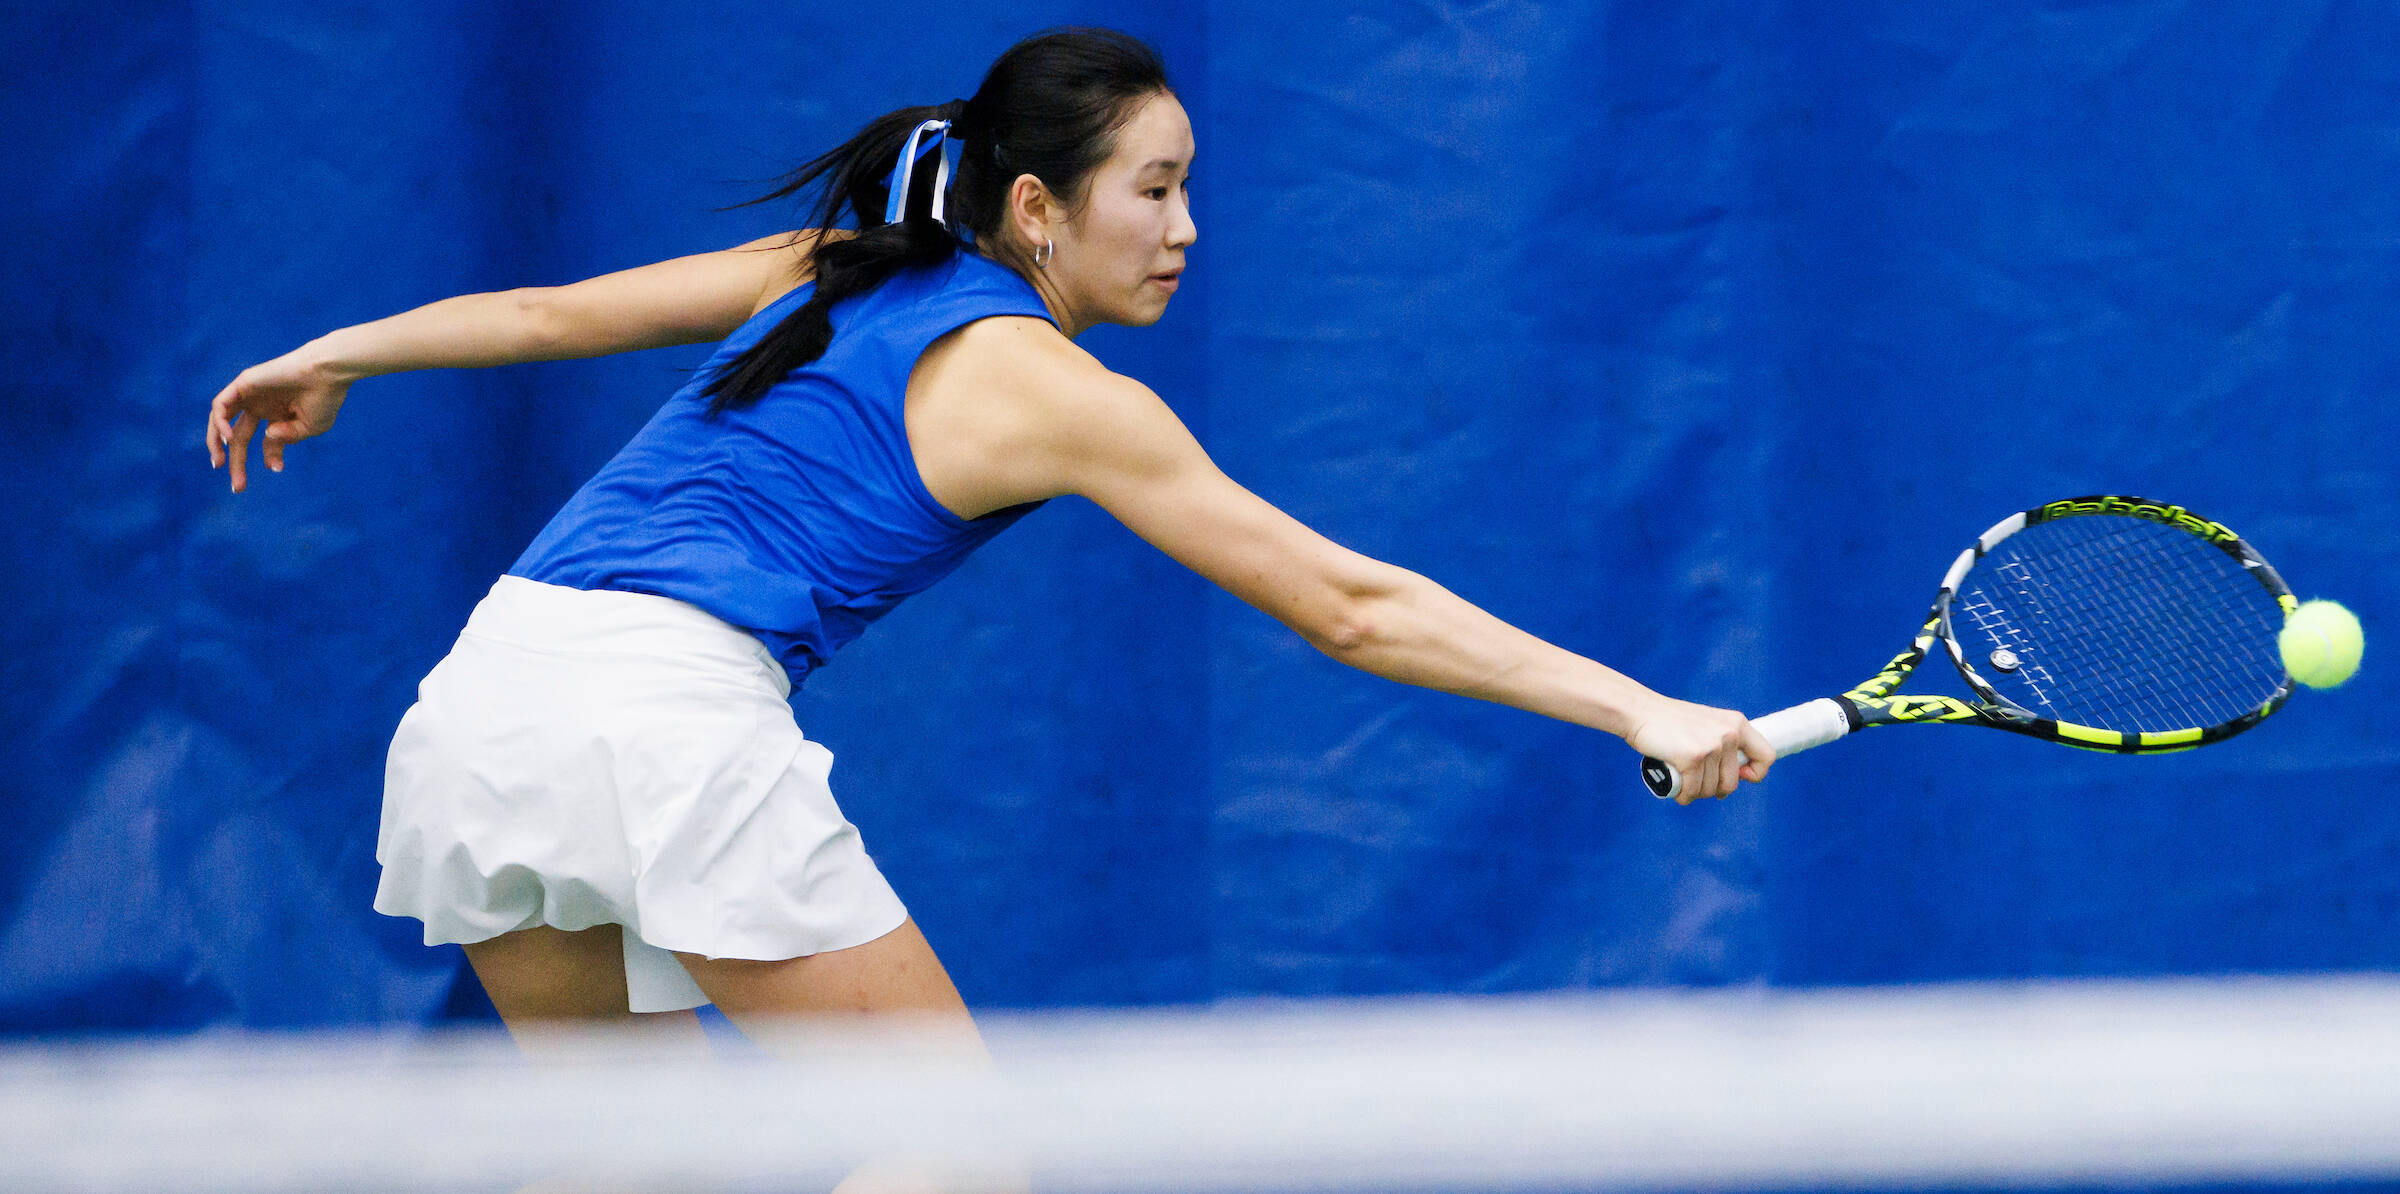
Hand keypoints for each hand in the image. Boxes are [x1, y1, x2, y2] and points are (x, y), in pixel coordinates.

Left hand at [206, 347, 352, 491]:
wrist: (327, 373)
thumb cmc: (324, 398)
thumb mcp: (308, 428)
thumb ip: (287, 438)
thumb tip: (267, 436)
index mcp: (278, 414)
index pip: (265, 440)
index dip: (270, 457)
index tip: (276, 469)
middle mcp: (260, 405)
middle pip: (239, 437)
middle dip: (236, 462)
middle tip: (237, 487)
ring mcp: (250, 394)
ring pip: (221, 419)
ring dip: (216, 443)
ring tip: (219, 464)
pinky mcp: (243, 383)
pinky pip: (221, 405)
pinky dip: (221, 423)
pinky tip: (229, 440)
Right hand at [1625, 693, 1774, 803]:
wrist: (1640, 711)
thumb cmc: (1670, 722)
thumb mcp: (1708, 723)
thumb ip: (1725, 741)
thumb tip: (1741, 774)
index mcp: (1736, 723)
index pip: (1766, 756)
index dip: (1756, 773)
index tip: (1740, 776)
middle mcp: (1728, 734)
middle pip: (1732, 783)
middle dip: (1714, 789)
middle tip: (1698, 783)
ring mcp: (1711, 746)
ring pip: (1710, 790)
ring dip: (1695, 792)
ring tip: (1683, 780)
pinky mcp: (1692, 757)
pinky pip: (1693, 791)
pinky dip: (1683, 796)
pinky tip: (1677, 790)